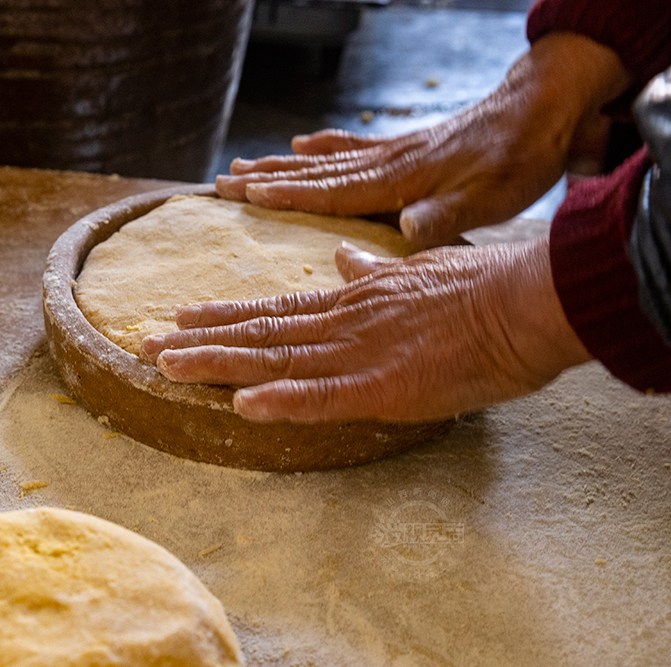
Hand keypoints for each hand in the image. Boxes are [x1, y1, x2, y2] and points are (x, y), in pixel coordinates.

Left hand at [139, 237, 591, 422]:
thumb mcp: (414, 272)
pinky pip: (322, 398)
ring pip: (272, 361)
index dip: (222, 317)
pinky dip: (281, 401)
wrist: (527, 302)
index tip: (179, 319)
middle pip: (256, 333)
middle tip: (143, 347)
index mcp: (350, 303)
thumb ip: (372, 272)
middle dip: (197, 342)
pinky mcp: (383, 388)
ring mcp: (357, 355)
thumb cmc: (479, 292)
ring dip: (216, 365)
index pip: (272, 310)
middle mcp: (341, 325)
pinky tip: (242, 405)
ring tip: (165, 368)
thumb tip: (343, 257)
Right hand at [215, 32, 628, 246]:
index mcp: (400, 181)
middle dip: (268, 179)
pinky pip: (352, 146)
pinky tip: (303, 143)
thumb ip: (444, 215)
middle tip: (223, 181)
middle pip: (315, 172)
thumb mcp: (489, 199)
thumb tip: (404, 229)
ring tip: (244, 167)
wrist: (544, 111)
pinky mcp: (407, 146)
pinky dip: (323, 146)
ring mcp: (395, 152)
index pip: (332, 190)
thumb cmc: (519, 161)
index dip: (288, 196)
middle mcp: (388, 162)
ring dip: (284, 165)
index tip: (247, 197)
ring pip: (326, 159)